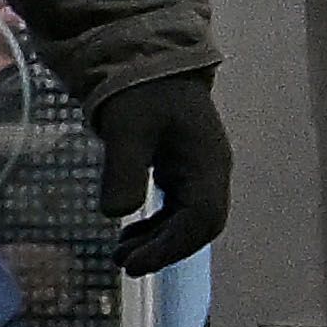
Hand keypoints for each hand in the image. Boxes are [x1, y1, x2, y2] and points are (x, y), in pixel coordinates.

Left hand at [112, 76, 235, 280]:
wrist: (149, 62)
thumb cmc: (140, 92)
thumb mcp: (127, 129)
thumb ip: (124, 170)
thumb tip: (116, 214)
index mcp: (207, 163)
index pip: (202, 218)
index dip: (171, 246)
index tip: (136, 263)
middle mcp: (210, 171)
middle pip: (199, 224)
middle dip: (165, 248)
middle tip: (125, 264)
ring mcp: (199, 170)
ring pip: (188, 219)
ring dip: (158, 239)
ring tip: (121, 253)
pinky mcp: (182, 168)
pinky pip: (178, 206)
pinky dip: (157, 224)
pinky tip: (129, 232)